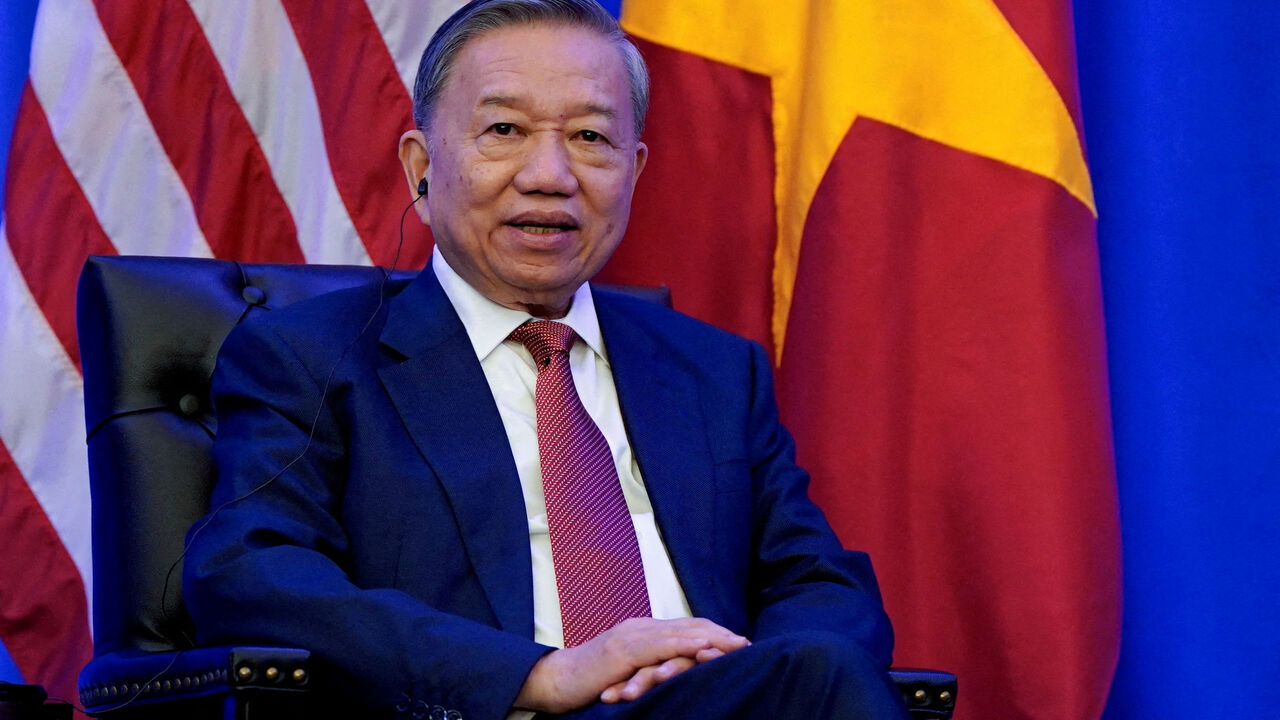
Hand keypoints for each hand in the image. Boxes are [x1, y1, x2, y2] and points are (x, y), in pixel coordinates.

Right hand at [513, 617, 749, 713]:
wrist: (555, 680)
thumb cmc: (589, 681)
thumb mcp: (627, 670)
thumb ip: (649, 665)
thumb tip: (674, 672)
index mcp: (642, 631)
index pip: (686, 628)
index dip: (713, 633)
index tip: (738, 643)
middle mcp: (640, 627)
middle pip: (689, 625)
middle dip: (720, 633)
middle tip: (747, 643)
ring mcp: (631, 636)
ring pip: (680, 632)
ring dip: (712, 638)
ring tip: (737, 644)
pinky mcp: (623, 650)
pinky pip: (661, 645)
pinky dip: (686, 645)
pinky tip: (705, 648)